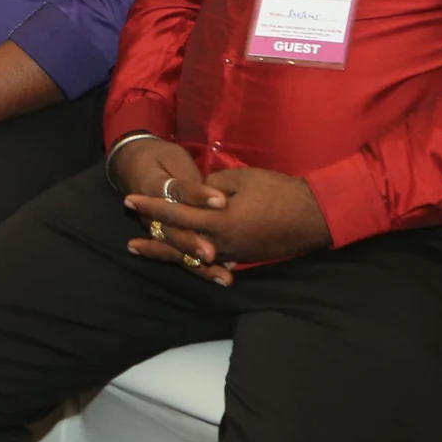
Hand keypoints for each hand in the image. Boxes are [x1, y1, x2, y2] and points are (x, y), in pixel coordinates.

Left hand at [123, 165, 329, 283]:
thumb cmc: (278, 191)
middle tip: (129, 240)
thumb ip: (211, 188)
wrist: (313, 216)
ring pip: (192, 257)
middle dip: (153, 238)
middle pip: (177, 244)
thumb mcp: (240, 180)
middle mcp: (221, 243)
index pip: (176, 213)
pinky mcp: (243, 258)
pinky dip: (192, 259)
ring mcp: (232, 254)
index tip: (130, 201)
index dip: (152, 207)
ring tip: (145, 252)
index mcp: (218, 221)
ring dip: (168, 253)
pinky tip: (181, 258)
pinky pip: (211, 261)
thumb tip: (196, 194)